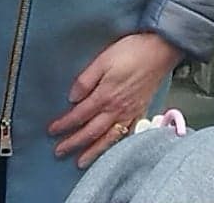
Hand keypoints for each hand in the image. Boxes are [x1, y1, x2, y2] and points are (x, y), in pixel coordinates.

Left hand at [48, 33, 180, 167]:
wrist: (160, 51)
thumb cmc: (131, 52)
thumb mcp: (103, 60)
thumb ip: (86, 80)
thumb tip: (72, 97)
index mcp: (105, 95)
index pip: (79, 115)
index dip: (64, 124)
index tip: (52, 130)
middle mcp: (117, 109)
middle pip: (91, 131)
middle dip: (73, 143)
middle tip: (59, 151)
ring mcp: (130, 113)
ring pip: (108, 138)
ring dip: (93, 151)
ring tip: (81, 162)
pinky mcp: (140, 111)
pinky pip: (126, 134)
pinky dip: (116, 145)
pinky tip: (111, 150)